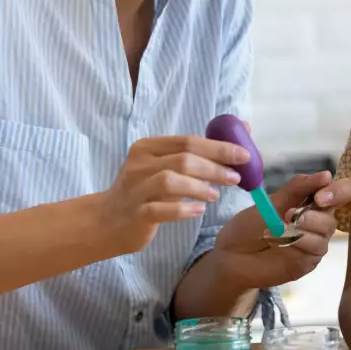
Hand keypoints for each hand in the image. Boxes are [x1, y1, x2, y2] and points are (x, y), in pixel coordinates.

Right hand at [98, 136, 246, 255]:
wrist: (106, 221)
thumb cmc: (144, 190)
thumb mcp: (164, 166)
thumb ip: (198, 152)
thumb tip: (243, 129)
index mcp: (147, 147)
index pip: (187, 141)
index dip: (219, 147)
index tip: (244, 155)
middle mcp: (138, 165)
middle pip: (182, 159)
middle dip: (214, 167)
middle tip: (236, 178)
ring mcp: (135, 189)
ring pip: (170, 181)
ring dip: (199, 187)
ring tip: (216, 195)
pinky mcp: (135, 214)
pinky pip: (160, 209)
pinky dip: (183, 209)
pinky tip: (198, 210)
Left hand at [215, 172, 350, 288]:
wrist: (231, 255)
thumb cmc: (250, 226)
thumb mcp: (272, 201)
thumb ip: (298, 188)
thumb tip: (327, 174)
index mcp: (311, 203)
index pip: (342, 192)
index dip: (340, 191)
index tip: (320, 195)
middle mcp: (318, 222)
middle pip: (334, 213)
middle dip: (315, 212)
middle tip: (290, 213)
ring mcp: (314, 243)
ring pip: (327, 231)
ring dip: (307, 226)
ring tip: (282, 228)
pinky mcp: (308, 261)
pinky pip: (316, 249)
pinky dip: (302, 242)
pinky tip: (285, 242)